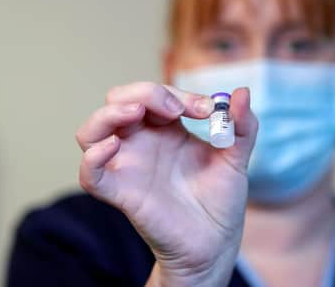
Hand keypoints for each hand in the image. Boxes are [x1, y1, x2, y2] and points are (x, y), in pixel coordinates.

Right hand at [75, 82, 257, 285]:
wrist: (217, 242)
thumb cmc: (221, 198)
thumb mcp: (237, 156)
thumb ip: (243, 125)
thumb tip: (242, 92)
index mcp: (166, 128)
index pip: (155, 93)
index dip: (178, 93)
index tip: (208, 110)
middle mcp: (142, 142)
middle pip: (119, 99)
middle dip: (144, 92)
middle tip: (176, 109)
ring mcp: (128, 166)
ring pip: (91, 131)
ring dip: (110, 113)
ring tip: (137, 112)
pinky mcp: (122, 194)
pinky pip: (91, 175)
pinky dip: (93, 158)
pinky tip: (112, 146)